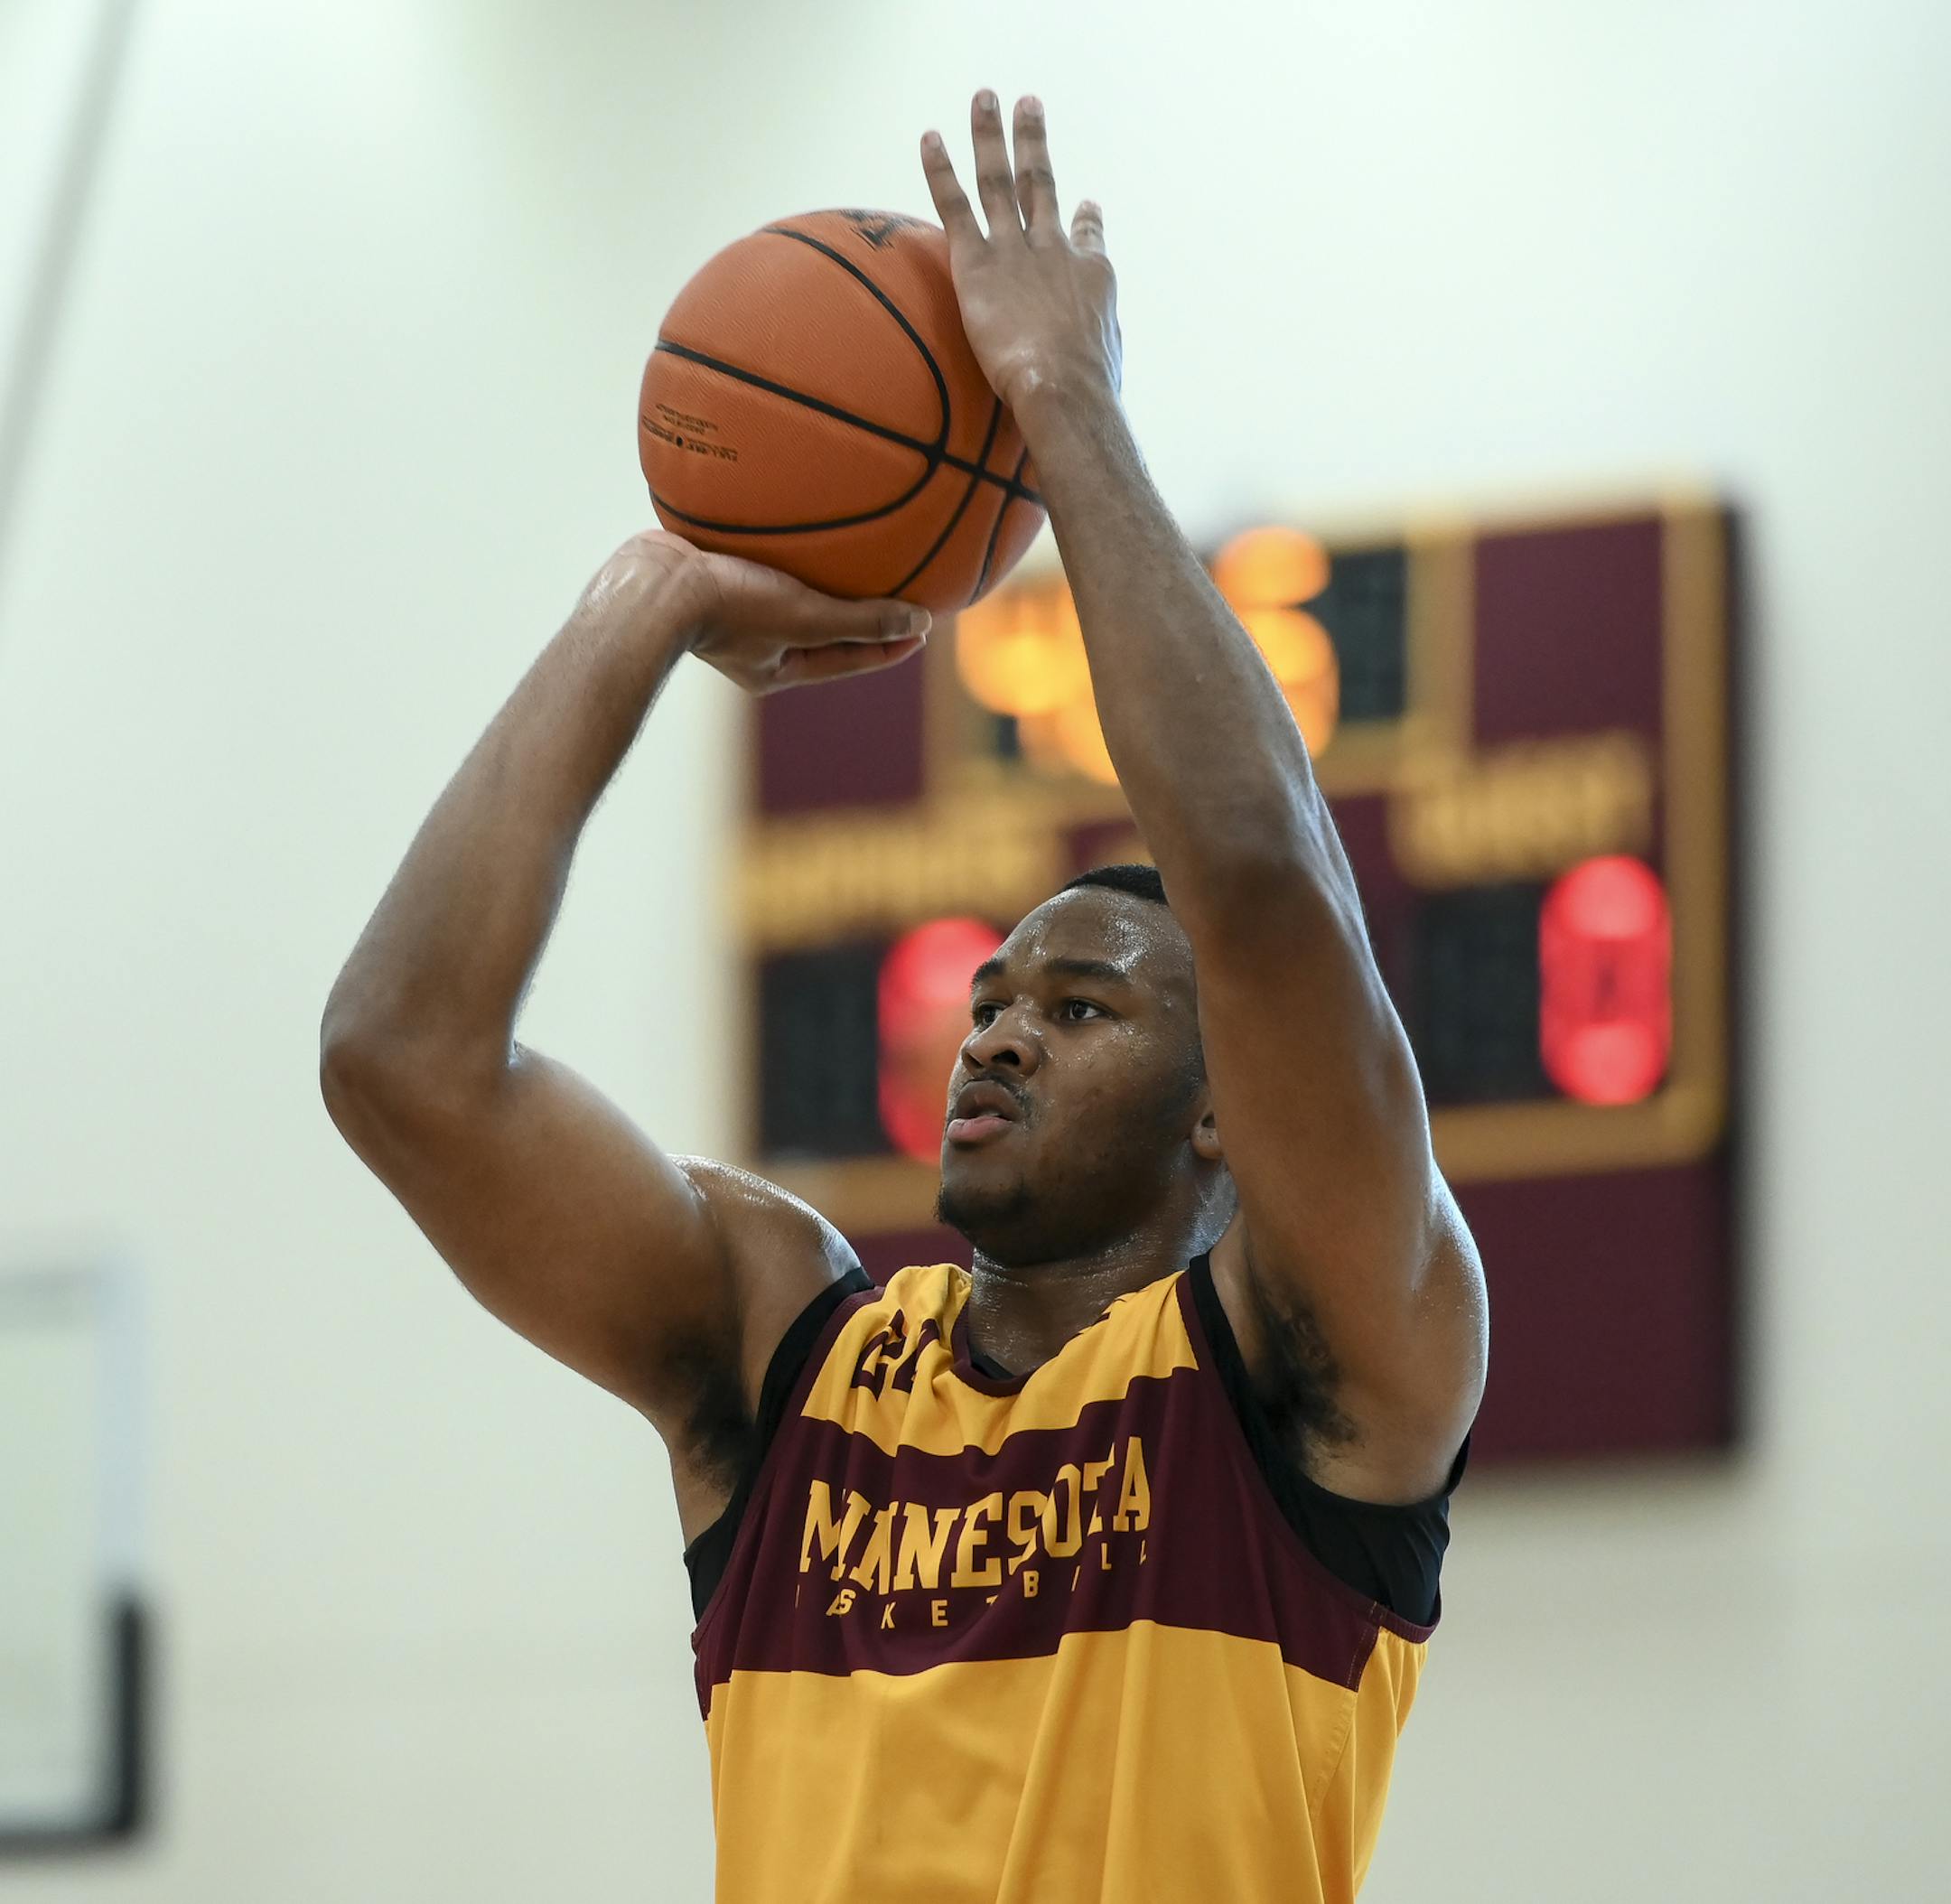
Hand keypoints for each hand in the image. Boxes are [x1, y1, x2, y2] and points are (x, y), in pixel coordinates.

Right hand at [585, 532, 929, 696]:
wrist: (649, 585)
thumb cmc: (728, 607)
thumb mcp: (805, 616)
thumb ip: (860, 620)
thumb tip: (921, 621)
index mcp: (777, 668)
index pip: (848, 660)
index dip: (890, 644)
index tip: (926, 627)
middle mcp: (756, 646)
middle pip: (821, 629)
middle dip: (857, 613)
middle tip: (898, 591)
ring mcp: (732, 613)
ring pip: (790, 595)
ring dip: (821, 577)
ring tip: (854, 552)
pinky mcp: (712, 577)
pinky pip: (762, 563)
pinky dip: (785, 547)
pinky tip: (798, 519)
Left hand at [919, 92, 1121, 414]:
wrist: (1065, 389)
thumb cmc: (1089, 392)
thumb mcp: (1108, 359)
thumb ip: (1101, 338)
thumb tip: (1102, 351)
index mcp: (1092, 275)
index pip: (1087, 238)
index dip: (1085, 220)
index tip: (1085, 204)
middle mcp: (1055, 249)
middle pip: (1042, 185)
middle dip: (1033, 141)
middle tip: (1027, 104)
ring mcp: (1016, 251)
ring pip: (1000, 181)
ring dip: (990, 136)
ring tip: (983, 98)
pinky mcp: (977, 265)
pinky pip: (956, 207)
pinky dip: (941, 171)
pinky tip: (931, 138)